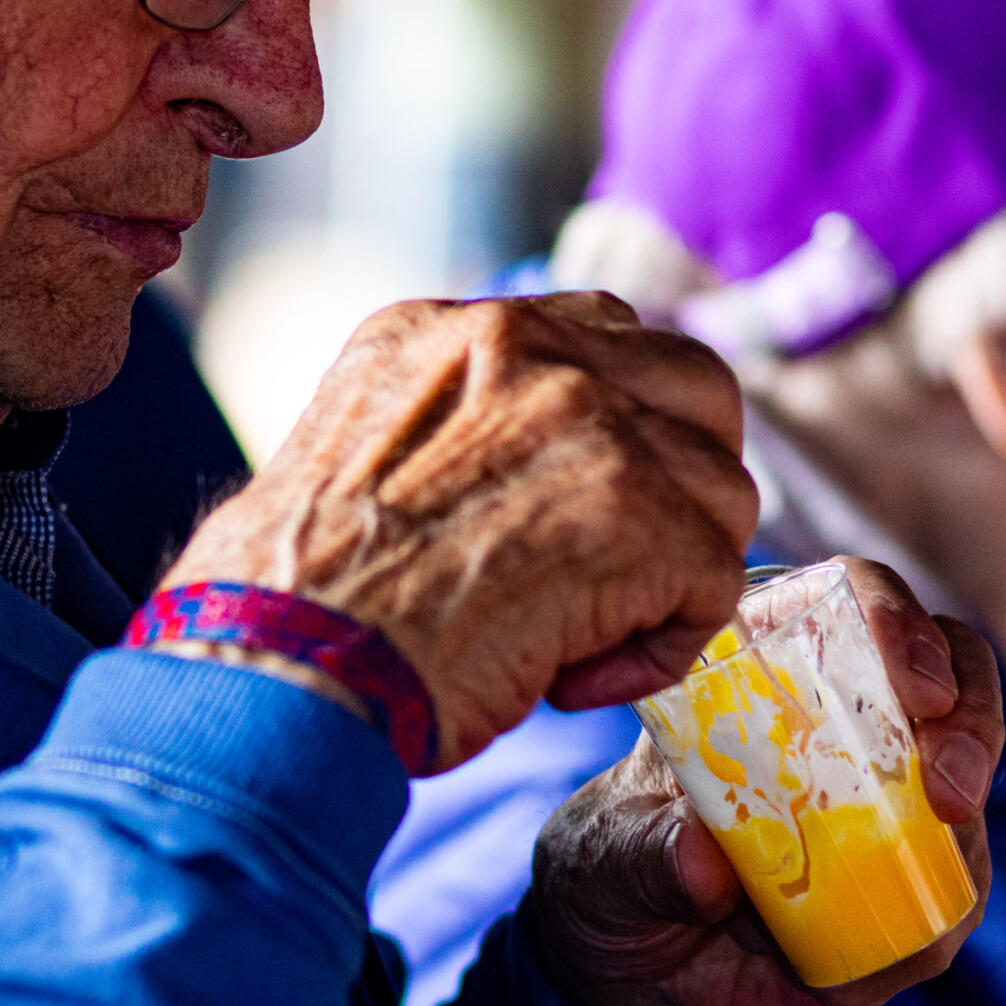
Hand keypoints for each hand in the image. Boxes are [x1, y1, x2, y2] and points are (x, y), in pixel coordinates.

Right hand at [160, 292, 758, 769]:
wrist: (284, 660)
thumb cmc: (293, 599)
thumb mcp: (355, 452)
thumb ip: (452, 427)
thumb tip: (530, 476)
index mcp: (447, 328)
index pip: (605, 335)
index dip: (622, 428)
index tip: (586, 502)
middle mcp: (527, 347)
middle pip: (695, 387)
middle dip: (681, 481)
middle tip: (616, 564)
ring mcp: (594, 424)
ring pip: (720, 491)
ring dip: (668, 575)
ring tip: (571, 637)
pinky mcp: (643, 516)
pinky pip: (714, 582)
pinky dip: (658, 647)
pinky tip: (570, 677)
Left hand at [524, 558, 1002, 1005]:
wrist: (628, 981)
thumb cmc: (608, 874)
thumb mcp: (606, 853)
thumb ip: (647, 851)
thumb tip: (707, 863)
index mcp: (764, 670)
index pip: (849, 602)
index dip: (894, 622)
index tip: (914, 685)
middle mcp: (841, 722)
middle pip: (949, 675)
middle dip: (968, 716)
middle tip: (947, 780)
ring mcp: (885, 803)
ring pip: (967, 780)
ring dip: (964, 825)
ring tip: (928, 858)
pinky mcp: (906, 888)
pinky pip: (952, 896)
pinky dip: (934, 924)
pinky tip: (879, 957)